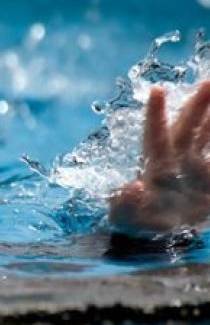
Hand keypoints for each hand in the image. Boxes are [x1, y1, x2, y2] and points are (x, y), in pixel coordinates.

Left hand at [109, 80, 209, 233]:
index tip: (157, 89)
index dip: (156, 113)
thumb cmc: (135, 222)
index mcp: (153, 166)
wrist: (157, 235)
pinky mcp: (208, 182)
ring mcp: (195, 169)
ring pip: (206, 138)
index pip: (155, 135)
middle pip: (186, 128)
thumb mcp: (123, 218)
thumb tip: (133, 188)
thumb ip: (123, 204)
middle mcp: (175, 161)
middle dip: (197, 105)